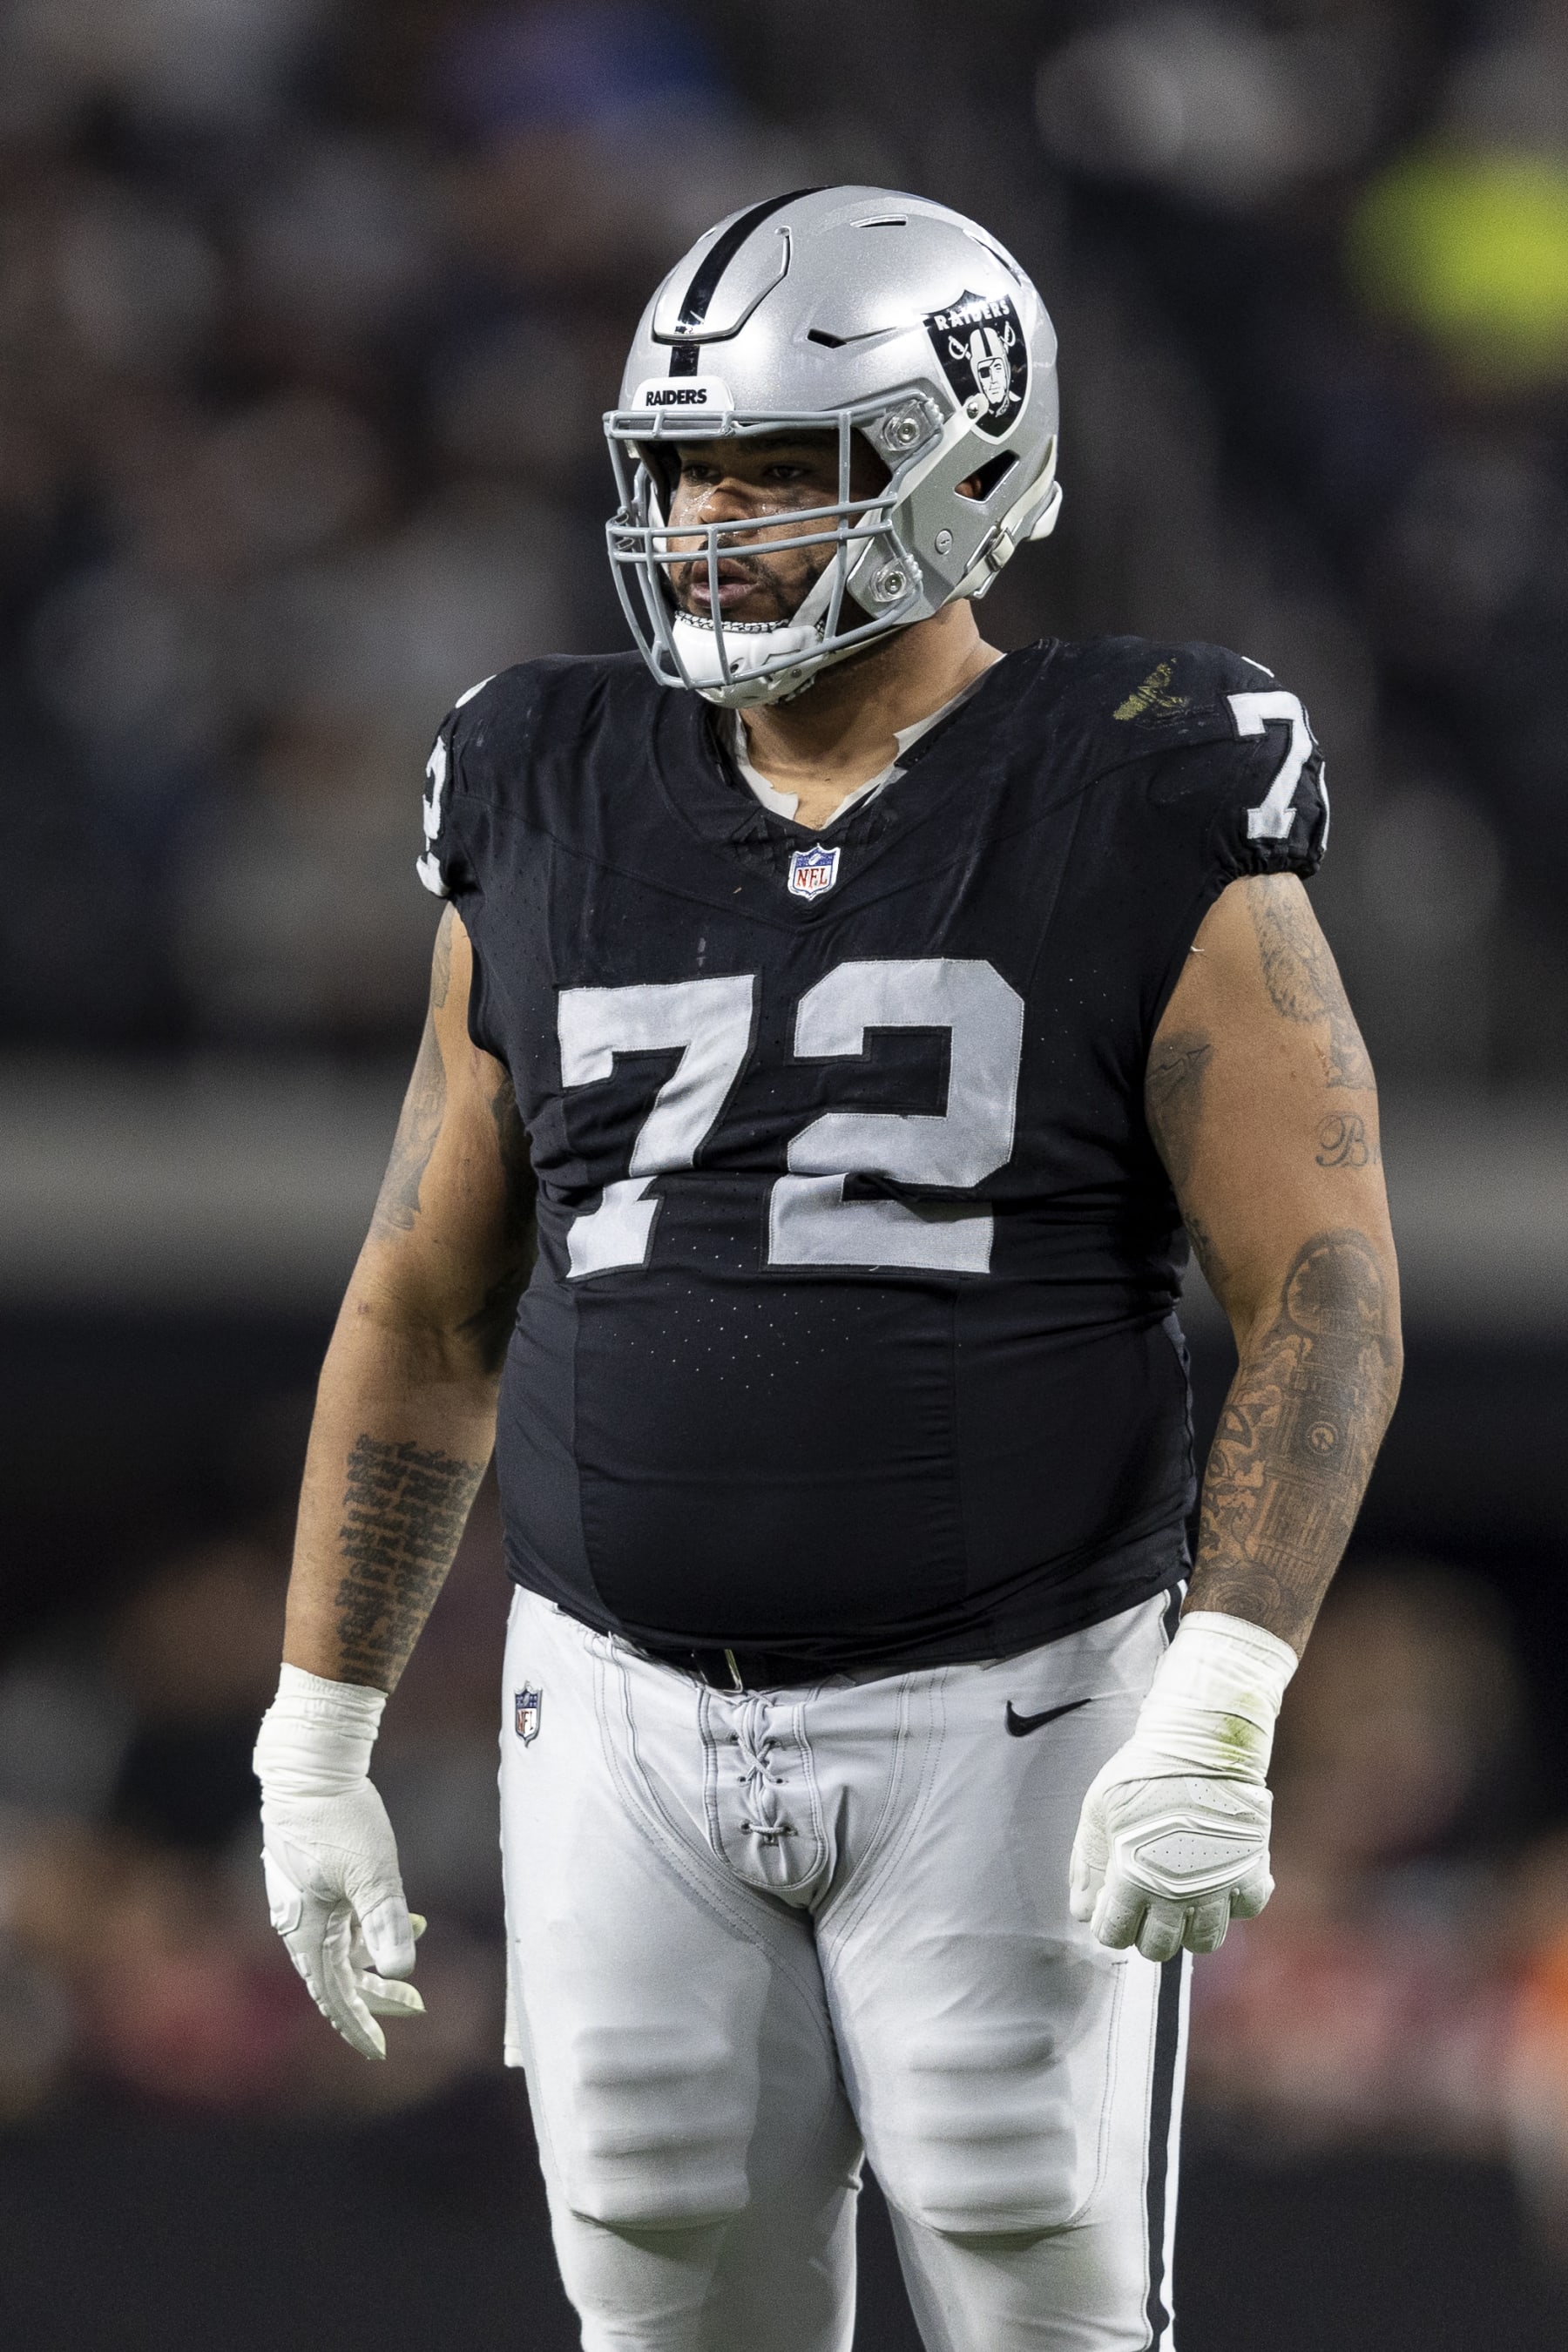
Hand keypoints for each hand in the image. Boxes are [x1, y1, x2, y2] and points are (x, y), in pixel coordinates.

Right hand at [261, 1780, 425, 2059]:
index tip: (380, 2050)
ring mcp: (303, 1901)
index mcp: (308, 1931)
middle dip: (376, 1997)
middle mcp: (299, 1923)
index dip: (357, 2025)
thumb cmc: (337, 1819)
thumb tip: (401, 1973)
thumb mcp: (372, 1873)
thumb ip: (386, 1923)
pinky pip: (341, 1921)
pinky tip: (404, 1916)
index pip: (333, 1995)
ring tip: (412, 1965)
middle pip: (337, 1977)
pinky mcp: (311, 1878)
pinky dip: (369, 1929)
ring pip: (340, 1949)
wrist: (308, 1767)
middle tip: (416, 2008)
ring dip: (375, 1961)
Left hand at [1069, 1762, 1272, 1961]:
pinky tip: (1222, 1881)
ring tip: (1184, 1901)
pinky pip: (1246, 1910)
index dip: (1112, 1924)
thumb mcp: (1098, 1811)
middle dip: (1148, 1932)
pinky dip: (1235, 1902)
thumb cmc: (1144, 1773)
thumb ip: (1089, 1864)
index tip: (1115, 1908)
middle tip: (1149, 1906)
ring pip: (1204, 1941)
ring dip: (1190, 1927)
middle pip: (1159, 1947)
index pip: (1116, 1935)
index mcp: (1134, 1880)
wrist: (1199, 1745)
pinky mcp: (1249, 1870)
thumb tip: (1084, 1910)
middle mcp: (1176, 1894)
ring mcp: (1216, 1886)